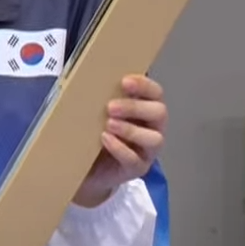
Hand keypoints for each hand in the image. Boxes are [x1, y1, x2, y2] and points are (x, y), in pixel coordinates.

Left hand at [72, 74, 166, 207]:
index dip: (143, 85)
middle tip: (111, 106)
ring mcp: (147, 150)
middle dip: (135, 107)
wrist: (85, 165)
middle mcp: (152, 127)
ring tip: (109, 124)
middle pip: (159, 113)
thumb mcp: (97, 110)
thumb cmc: (95, 130)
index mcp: (145, 107)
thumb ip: (101, 96)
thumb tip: (86, 76)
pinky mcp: (137, 168)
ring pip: (154, 139)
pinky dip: (120, 148)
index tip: (124, 82)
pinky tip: (105, 139)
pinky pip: (134, 159)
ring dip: (131, 129)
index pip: (155, 92)